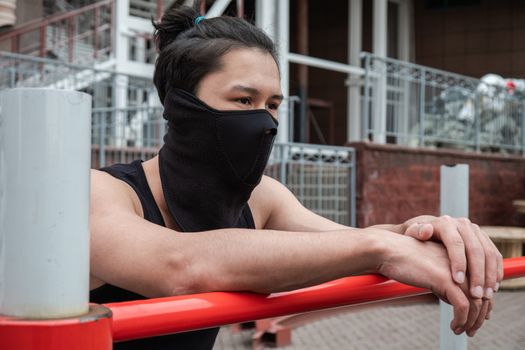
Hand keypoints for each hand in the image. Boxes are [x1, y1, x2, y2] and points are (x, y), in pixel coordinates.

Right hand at [374, 229, 489, 335]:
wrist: (389, 250)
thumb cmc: (404, 259)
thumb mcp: (431, 269)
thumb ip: (445, 280)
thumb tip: (455, 300)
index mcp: (460, 257)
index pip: (482, 283)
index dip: (483, 304)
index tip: (476, 318)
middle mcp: (463, 261)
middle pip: (483, 294)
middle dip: (480, 316)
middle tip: (471, 330)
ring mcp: (455, 270)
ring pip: (477, 302)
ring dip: (472, 321)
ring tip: (462, 330)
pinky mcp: (445, 279)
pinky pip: (463, 306)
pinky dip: (461, 319)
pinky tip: (454, 325)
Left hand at [401, 215, 502, 301]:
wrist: (427, 230)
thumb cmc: (416, 237)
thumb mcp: (412, 234)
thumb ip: (415, 232)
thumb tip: (426, 231)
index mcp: (446, 223)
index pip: (456, 243)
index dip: (458, 263)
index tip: (457, 282)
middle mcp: (463, 225)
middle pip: (476, 250)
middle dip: (478, 275)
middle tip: (476, 295)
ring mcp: (476, 231)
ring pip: (489, 254)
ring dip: (490, 276)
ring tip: (486, 296)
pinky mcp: (484, 239)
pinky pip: (495, 256)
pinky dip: (496, 272)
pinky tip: (492, 287)